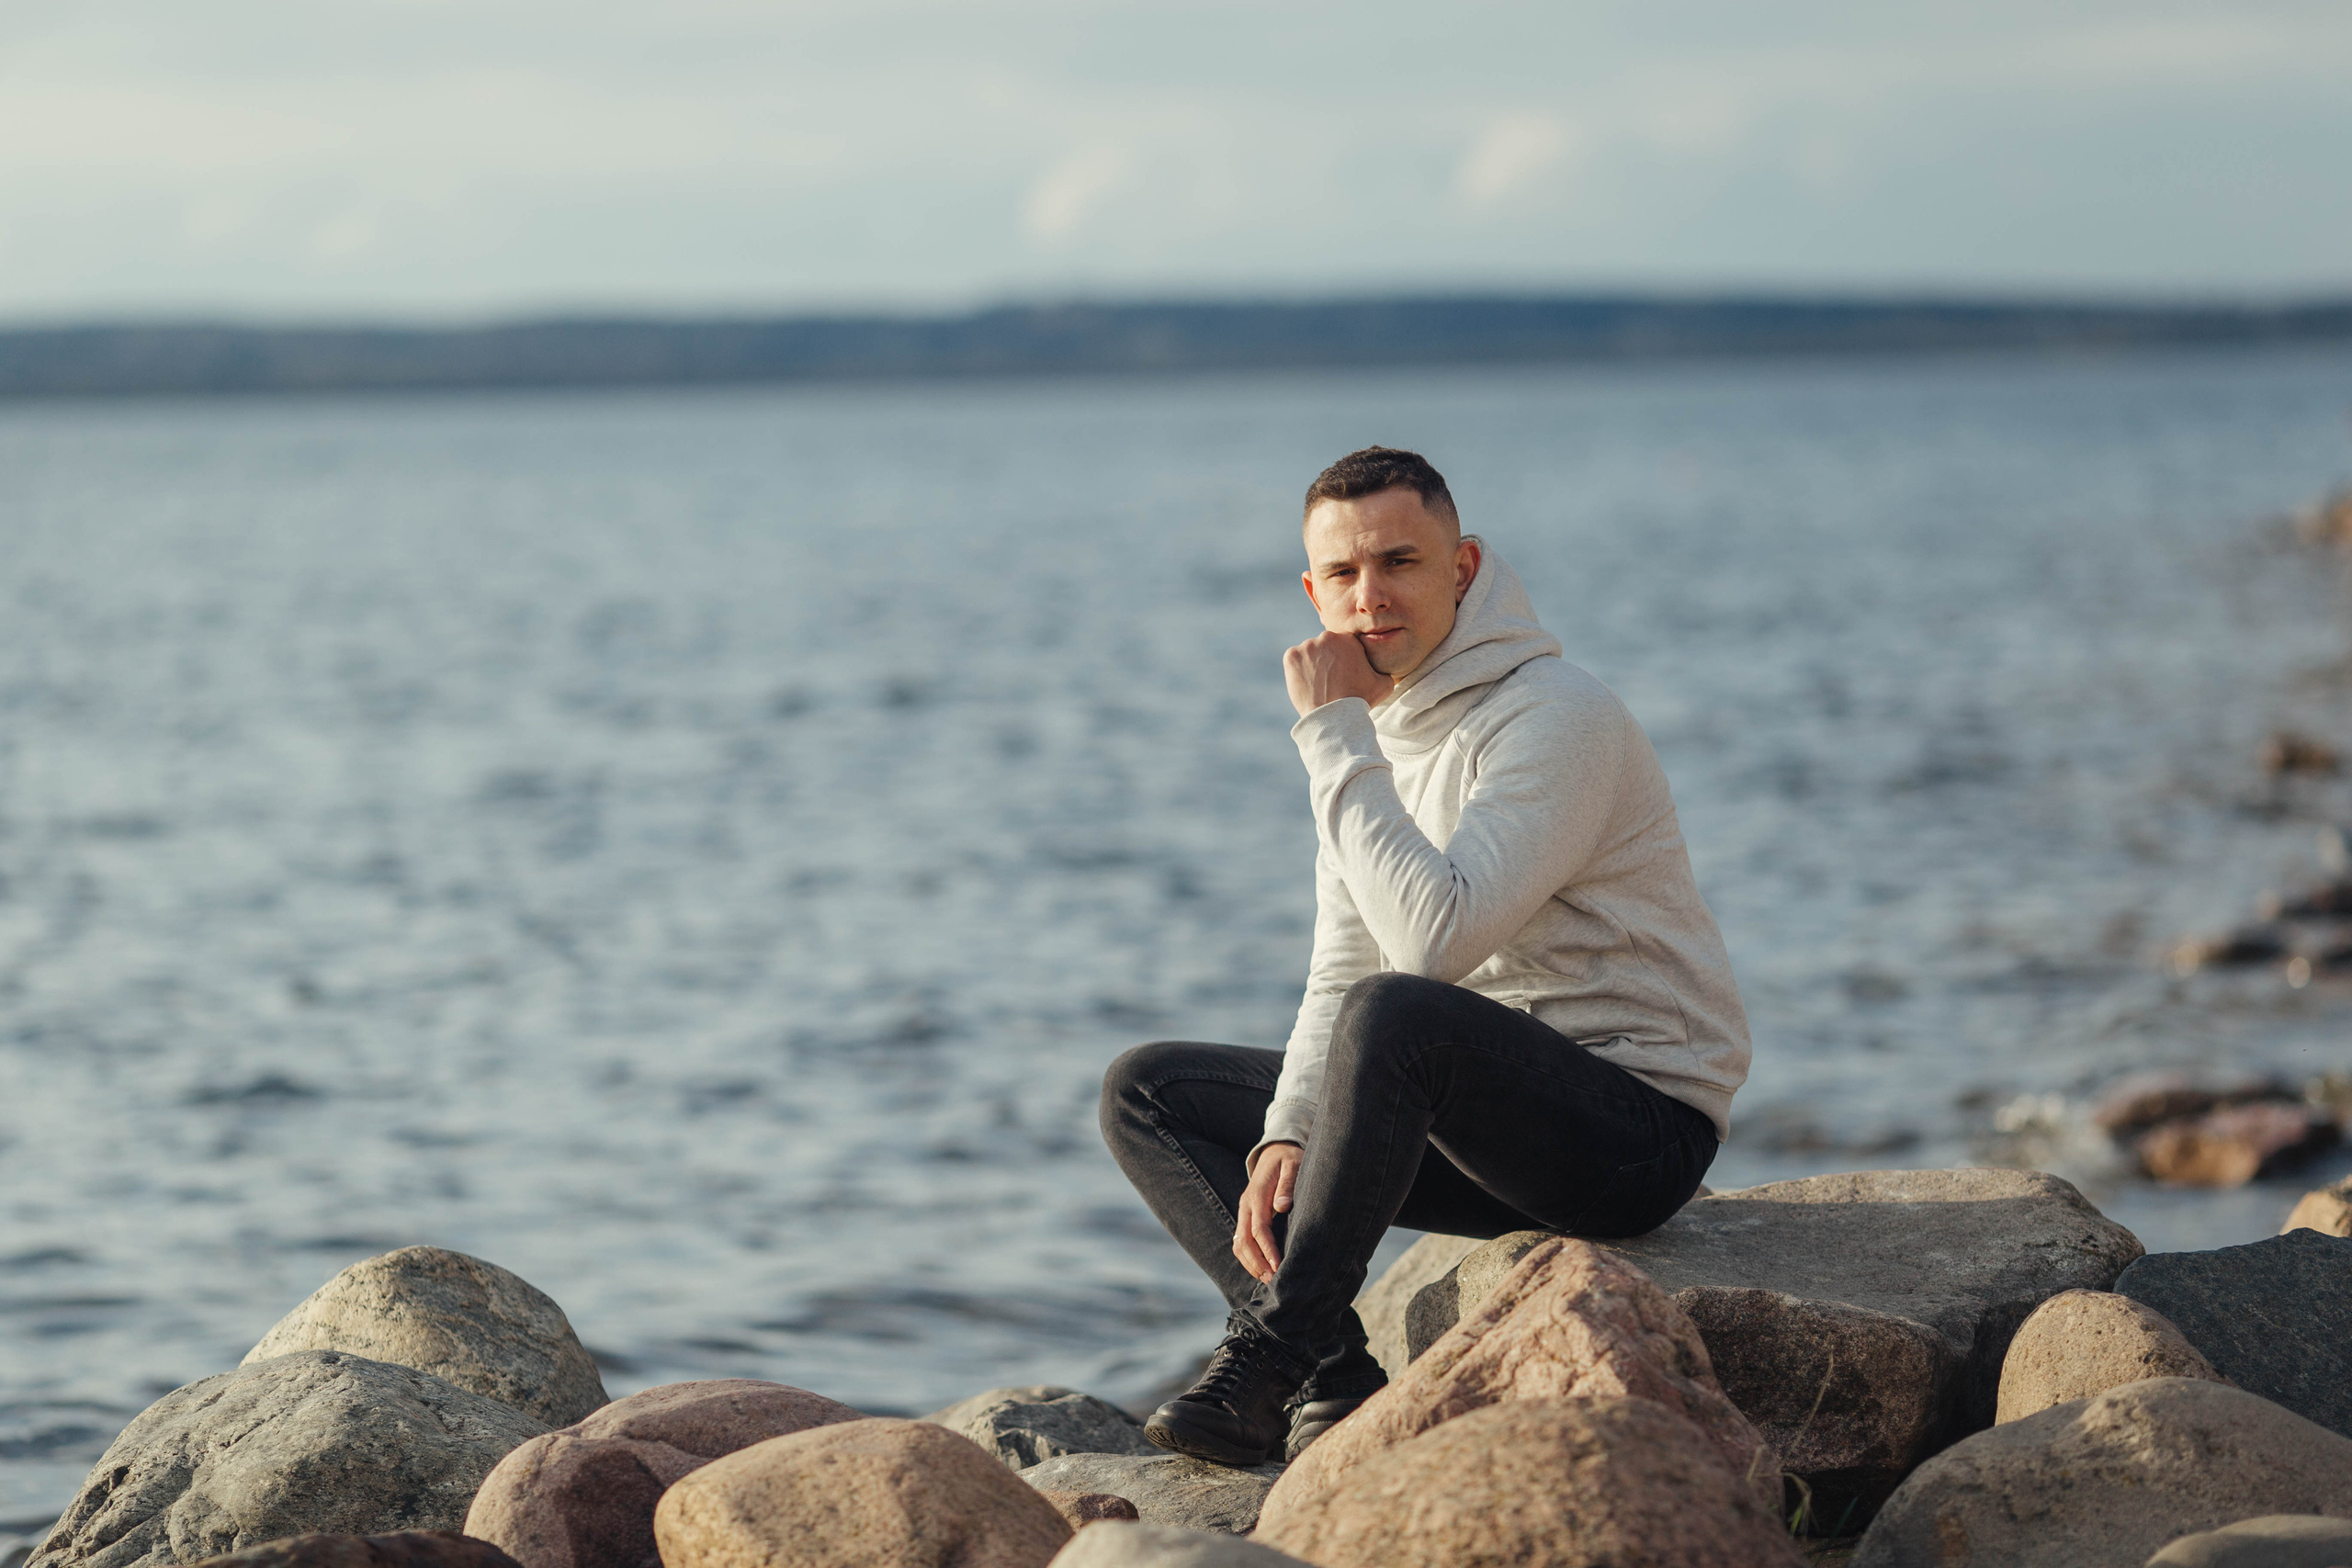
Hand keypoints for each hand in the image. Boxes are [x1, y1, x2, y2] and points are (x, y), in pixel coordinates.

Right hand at [1234, 1142, 1300, 1282]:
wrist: (1276, 1150)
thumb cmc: (1288, 1159)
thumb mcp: (1293, 1164)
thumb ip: (1288, 1184)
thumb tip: (1282, 1206)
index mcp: (1257, 1195)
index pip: (1259, 1229)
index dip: (1268, 1250)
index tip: (1279, 1267)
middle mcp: (1246, 1205)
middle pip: (1244, 1242)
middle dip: (1258, 1263)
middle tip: (1274, 1281)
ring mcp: (1244, 1210)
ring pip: (1239, 1244)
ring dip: (1251, 1264)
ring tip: (1268, 1279)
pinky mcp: (1247, 1215)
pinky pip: (1241, 1241)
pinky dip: (1248, 1257)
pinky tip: (1261, 1268)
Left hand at [1284, 631, 1390, 716]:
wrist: (1335, 716)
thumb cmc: (1360, 700)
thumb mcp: (1384, 683)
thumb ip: (1383, 670)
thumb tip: (1383, 668)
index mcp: (1348, 638)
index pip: (1342, 643)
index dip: (1343, 658)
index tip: (1342, 673)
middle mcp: (1327, 637)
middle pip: (1324, 645)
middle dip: (1327, 658)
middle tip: (1329, 679)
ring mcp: (1307, 646)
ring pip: (1308, 652)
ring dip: (1312, 663)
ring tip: (1318, 683)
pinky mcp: (1291, 656)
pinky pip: (1293, 659)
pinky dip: (1297, 669)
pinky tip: (1306, 683)